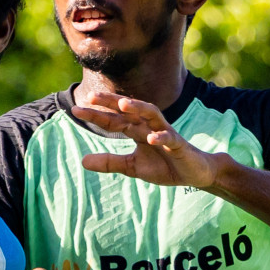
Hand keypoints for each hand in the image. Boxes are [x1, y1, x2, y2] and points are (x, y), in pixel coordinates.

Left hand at [72, 92, 222, 188]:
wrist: (194, 173)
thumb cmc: (163, 165)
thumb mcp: (132, 166)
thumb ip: (110, 162)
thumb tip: (82, 161)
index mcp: (137, 130)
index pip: (114, 119)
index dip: (96, 114)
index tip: (76, 109)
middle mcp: (149, 126)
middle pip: (129, 110)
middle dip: (111, 102)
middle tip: (91, 96)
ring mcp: (165, 133)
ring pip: (152, 114)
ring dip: (138, 108)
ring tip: (122, 104)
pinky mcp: (179, 145)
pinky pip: (170, 138)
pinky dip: (161, 137)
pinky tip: (151, 137)